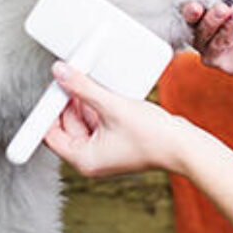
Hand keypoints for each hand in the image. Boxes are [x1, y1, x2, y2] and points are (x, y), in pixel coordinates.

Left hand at [43, 62, 188, 176]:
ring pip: (83, 121)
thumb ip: (82, 88)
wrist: (184, 146)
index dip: (48, 110)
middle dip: (68, 101)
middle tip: (73, 76)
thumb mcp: (111, 106)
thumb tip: (60, 73)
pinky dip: (98, 106)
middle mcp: (91, 158)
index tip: (52, 88)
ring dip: (85, 101)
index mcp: (83, 159)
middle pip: (66, 125)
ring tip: (92, 82)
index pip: (50, 134)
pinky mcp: (116, 142)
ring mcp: (104, 151)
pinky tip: (105, 92)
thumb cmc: (152, 137)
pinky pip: (98, 121)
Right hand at [182, 1, 232, 84]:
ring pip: (220, 41)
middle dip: (212, 19)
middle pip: (202, 32)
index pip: (190, 20)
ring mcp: (216, 58)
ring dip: (230, 25)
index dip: (190, 13)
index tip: (196, 7)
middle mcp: (204, 45)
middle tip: (223, 8)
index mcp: (201, 27)